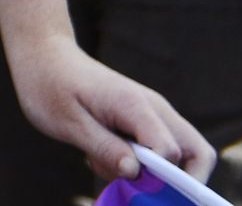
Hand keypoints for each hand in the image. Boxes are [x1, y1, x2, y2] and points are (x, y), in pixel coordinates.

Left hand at [4, 31, 209, 185]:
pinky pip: (162, 148)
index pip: (169, 152)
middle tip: (140, 186)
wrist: (43, 55)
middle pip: (198, 153)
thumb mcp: (67, 122)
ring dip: (157, 173)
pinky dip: (144, 163)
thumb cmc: (49, 86)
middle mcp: (154, 108)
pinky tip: (105, 156)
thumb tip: (136, 173)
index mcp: (135, 106)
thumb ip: (103, 147)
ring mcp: (152, 112)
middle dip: (181, 181)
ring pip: (184, 153)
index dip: (158, 177)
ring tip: (108, 164)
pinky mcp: (144, 119)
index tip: (132, 185)